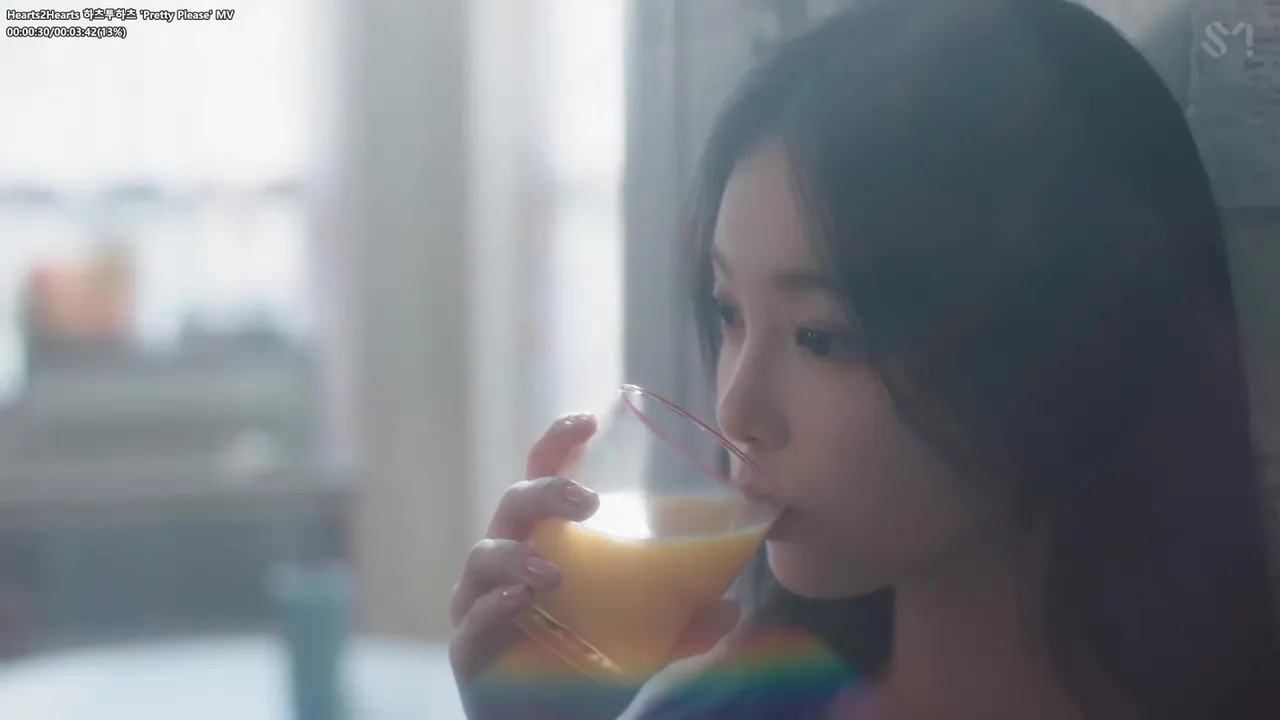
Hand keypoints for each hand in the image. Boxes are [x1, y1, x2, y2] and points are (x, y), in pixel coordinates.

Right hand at [448, 413, 741, 683]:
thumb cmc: (589, 672)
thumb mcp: (647, 645)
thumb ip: (683, 626)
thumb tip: (730, 607)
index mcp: (546, 542)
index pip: (544, 477)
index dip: (558, 444)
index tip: (587, 421)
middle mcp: (508, 562)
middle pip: (514, 504)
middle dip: (546, 493)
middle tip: (586, 503)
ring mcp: (481, 602)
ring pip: (485, 556)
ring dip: (517, 557)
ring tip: (552, 577)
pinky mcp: (469, 647)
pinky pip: (473, 618)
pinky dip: (494, 605)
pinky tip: (520, 602)